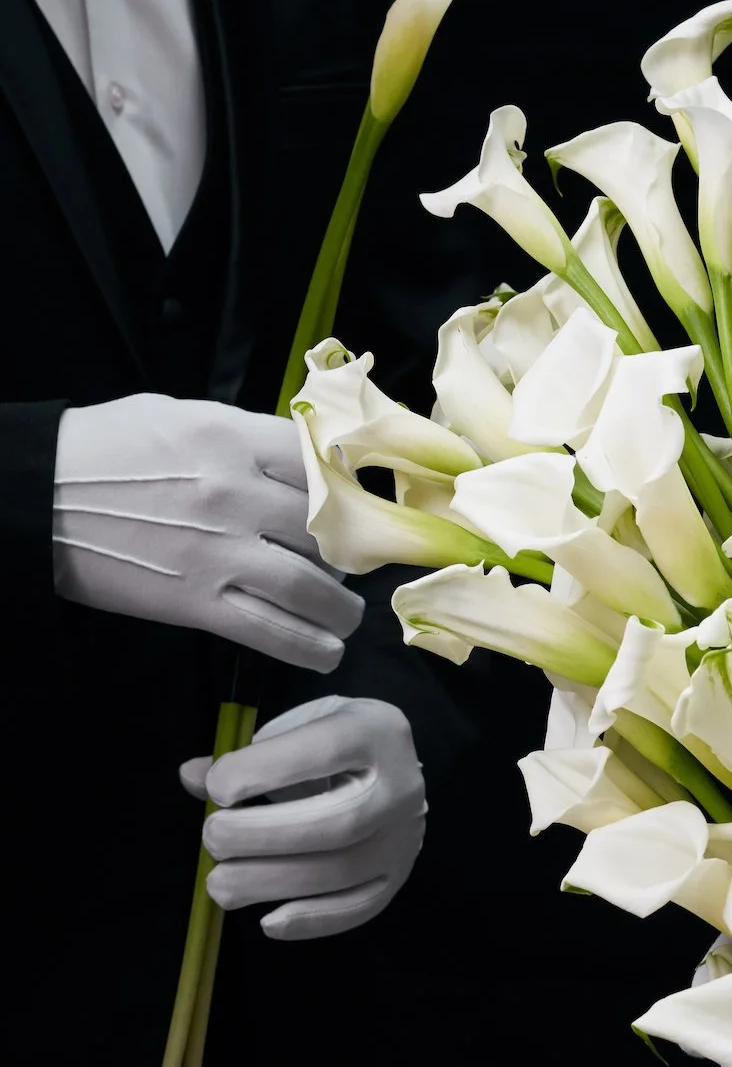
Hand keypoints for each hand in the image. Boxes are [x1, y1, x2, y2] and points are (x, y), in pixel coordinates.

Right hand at [53, 392, 361, 670]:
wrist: (35, 497)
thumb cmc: (103, 450)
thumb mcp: (179, 416)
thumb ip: (244, 436)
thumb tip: (304, 458)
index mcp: (231, 438)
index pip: (321, 462)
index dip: (351, 488)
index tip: (360, 505)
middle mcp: (236, 493)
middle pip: (327, 528)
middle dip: (349, 554)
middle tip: (351, 568)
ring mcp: (220, 551)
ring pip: (314, 588)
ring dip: (341, 609)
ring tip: (344, 616)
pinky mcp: (197, 602)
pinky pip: (274, 632)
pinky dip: (310, 647)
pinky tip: (325, 650)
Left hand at [180, 696, 425, 939]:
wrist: (394, 768)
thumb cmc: (333, 746)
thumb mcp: (295, 729)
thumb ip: (247, 753)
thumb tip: (194, 778)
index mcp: (375, 732)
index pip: (325, 750)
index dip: (265, 771)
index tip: (217, 788)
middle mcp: (401, 786)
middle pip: (338, 822)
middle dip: (263, 835)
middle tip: (213, 839)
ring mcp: (405, 837)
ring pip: (343, 871)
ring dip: (271, 882)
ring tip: (220, 884)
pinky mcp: (398, 876)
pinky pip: (359, 907)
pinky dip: (311, 920)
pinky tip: (267, 921)